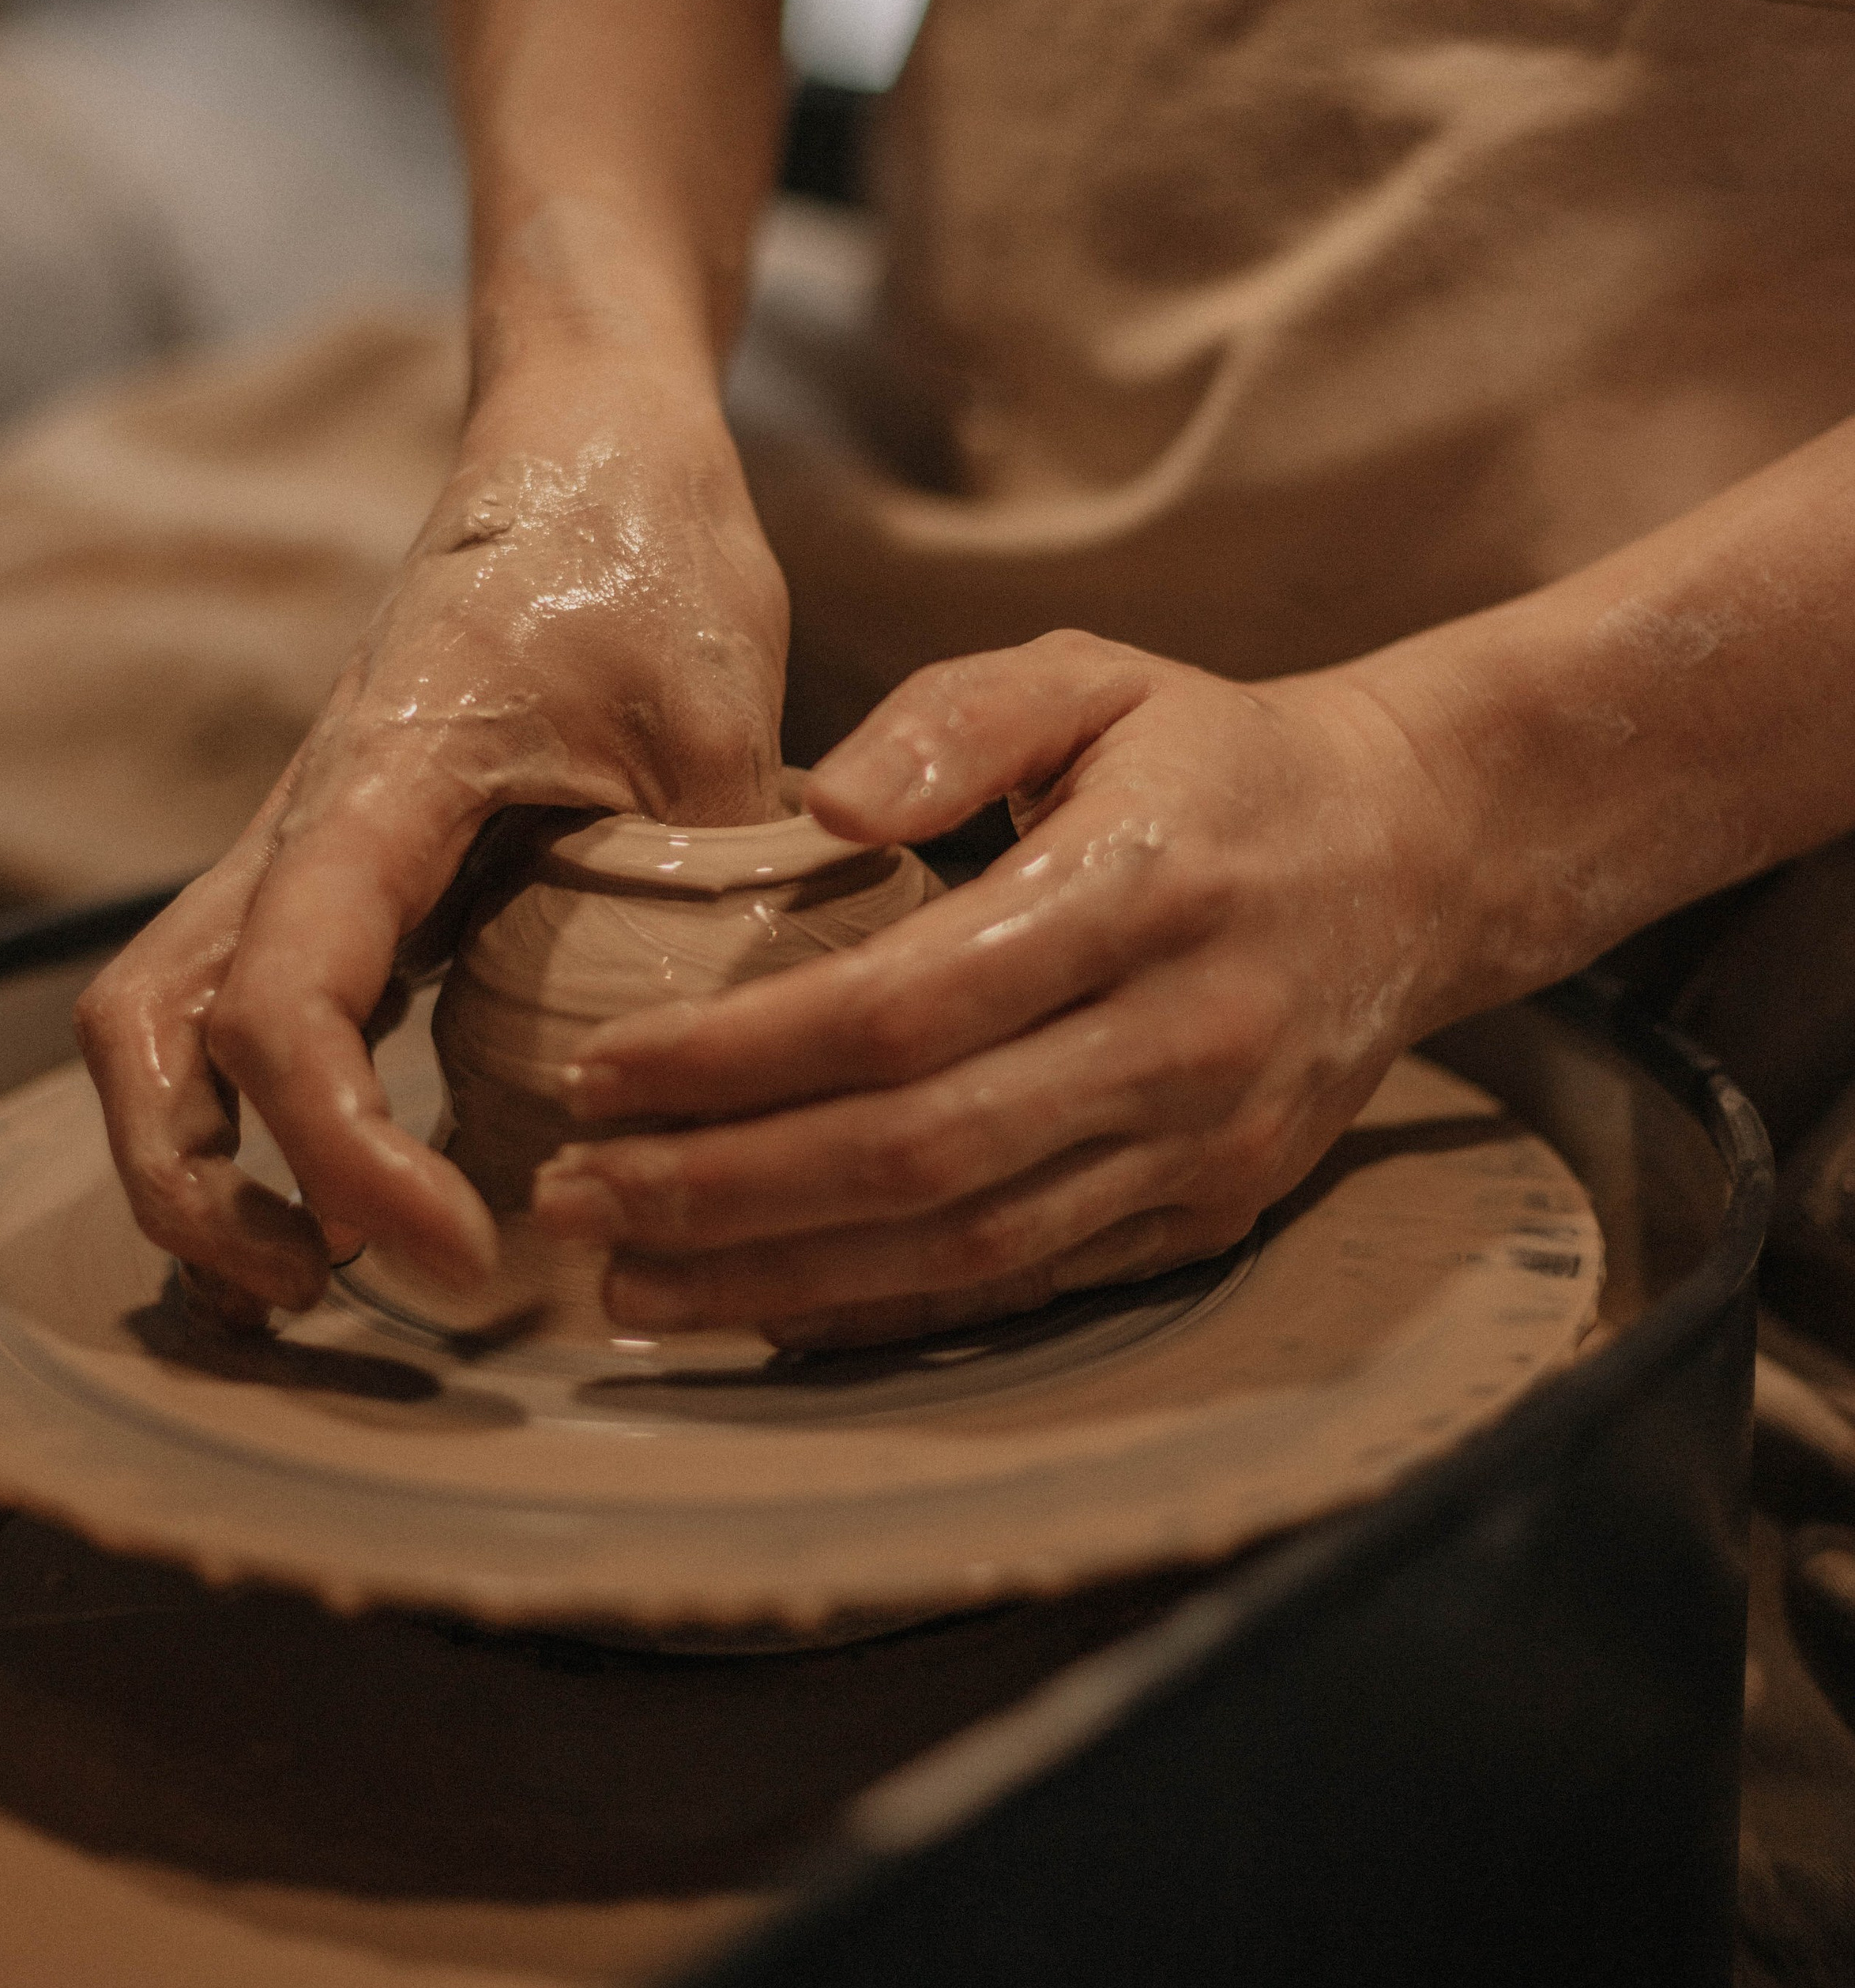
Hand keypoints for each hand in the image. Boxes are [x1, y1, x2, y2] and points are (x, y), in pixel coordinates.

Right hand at [77, 377, 787, 1323]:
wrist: (589, 449)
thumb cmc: (649, 560)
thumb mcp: (719, 715)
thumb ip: (724, 887)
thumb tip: (780, 1065)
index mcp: (382, 784)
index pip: (289, 1003)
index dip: (343, 1155)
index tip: (463, 1251)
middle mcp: (308, 823)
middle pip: (146, 1032)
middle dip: (193, 1194)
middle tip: (325, 1296)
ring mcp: (308, 845)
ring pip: (160, 1019)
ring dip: (194, 1162)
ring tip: (315, 1276)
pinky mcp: (345, 867)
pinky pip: (243, 1002)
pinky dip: (257, 1113)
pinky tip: (369, 1191)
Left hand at [531, 629, 1473, 1345]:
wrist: (1415, 857)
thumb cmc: (1213, 756)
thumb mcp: (1094, 674)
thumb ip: (957, 715)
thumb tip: (827, 809)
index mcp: (1137, 890)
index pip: (902, 1008)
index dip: (738, 1059)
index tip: (600, 1072)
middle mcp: (1179, 1038)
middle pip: (917, 1153)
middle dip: (724, 1190)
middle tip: (572, 1195)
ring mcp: (1202, 1147)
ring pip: (964, 1249)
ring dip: (779, 1279)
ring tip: (627, 1281)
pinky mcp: (1210, 1215)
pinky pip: (1027, 1285)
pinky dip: (886, 1313)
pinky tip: (764, 1308)